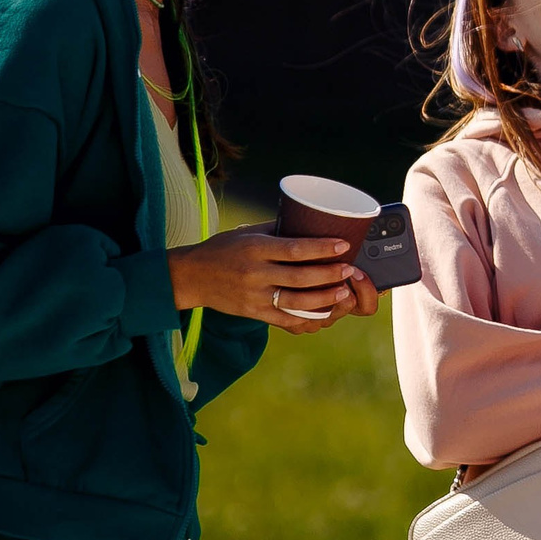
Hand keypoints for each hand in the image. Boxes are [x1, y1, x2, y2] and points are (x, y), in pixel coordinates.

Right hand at [168, 224, 375, 332]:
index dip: (321, 248)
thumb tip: (312, 220)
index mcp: (255, 248)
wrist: (191, 276)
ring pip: (295, 302)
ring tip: (342, 291)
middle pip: (299, 277)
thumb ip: (278, 230)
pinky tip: (324, 311)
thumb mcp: (247, 232)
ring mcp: (254, 296)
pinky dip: (306, 317)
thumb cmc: (223, 249)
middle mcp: (255, 273)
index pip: (294, 249)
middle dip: (329, 275)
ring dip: (323, 298)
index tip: (344, 245)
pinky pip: (284, 319)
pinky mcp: (253, 313)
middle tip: (349, 270)